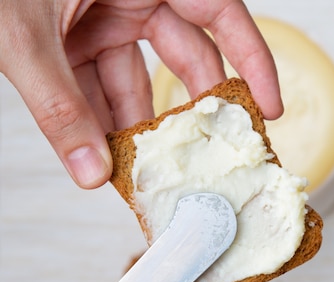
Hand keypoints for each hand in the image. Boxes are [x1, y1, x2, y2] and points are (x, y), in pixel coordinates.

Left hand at [0, 0, 281, 188]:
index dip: (253, 61)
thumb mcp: (22, 34)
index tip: (268, 108)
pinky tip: (103, 151)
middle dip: (189, 109)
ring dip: (137, 123)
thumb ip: (58, 105)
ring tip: (146, 169)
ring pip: (137, 74)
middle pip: (184, 54)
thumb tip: (92, 172)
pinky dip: (100, 113)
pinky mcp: (77, 30)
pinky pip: (100, 77)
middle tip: (206, 155)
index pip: (221, 12)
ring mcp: (104, 10)